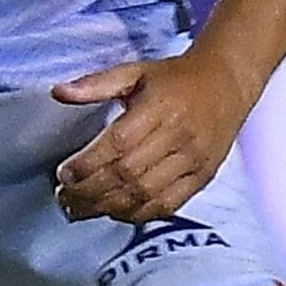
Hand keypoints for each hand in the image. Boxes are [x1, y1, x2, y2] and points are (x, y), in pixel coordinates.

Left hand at [53, 50, 252, 223]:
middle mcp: (179, 135)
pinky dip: (138, 214)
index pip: (119, 144)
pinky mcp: (203, 176)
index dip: (88, 164)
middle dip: (90, 192)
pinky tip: (116, 211)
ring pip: (146, 194)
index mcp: (160, 107)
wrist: (227, 83)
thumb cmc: (176, 79)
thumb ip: (96, 83)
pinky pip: (168, 205)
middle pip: (128, 174)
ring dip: (108, 207)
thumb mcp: (135, 71)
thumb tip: (59, 92)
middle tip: (65, 198)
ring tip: (82, 209)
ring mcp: (194, 159)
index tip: (64, 173)